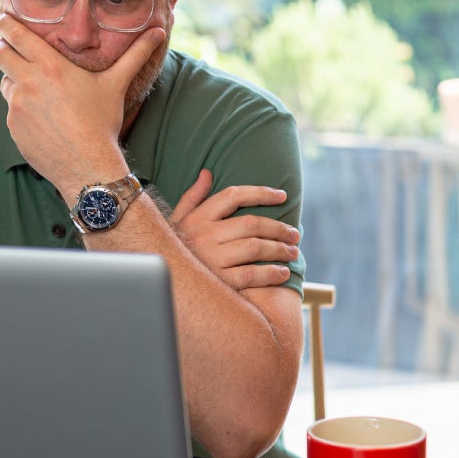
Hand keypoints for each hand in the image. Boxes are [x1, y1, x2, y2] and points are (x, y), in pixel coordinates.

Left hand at [0, 13, 164, 194]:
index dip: (6, 24)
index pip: (16, 35)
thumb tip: (160, 32)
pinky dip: (20, 107)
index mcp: (50, 66)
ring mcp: (18, 106)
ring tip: (33, 85)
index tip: (3, 19)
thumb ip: (136, 54)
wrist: (87, 164)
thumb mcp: (116, 84)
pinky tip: (40, 115)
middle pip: (0, 53)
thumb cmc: (102, 122)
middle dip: (2, 46)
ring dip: (13, 79)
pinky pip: (11, 109)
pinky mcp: (13, 127)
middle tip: (7, 45)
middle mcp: (28, 83)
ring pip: (5, 82)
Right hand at [171, 169, 300, 289]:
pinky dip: (271, 273)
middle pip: (251, 223)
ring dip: (279, 249)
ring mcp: (212, 258)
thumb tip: (207, 173)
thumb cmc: (174, 248)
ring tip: (292, 252)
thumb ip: (193, 197)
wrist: (164, 284)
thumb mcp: (178, 220)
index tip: (282, 196)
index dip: (261, 192)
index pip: (233, 196)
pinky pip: (251, 275)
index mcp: (198, 218)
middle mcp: (205, 235)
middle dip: (278, 228)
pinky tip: (282, 273)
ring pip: (255, 247)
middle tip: (295, 234)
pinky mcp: (219, 281)